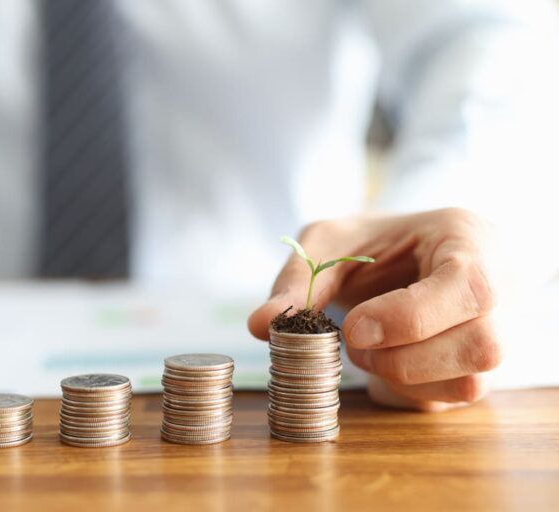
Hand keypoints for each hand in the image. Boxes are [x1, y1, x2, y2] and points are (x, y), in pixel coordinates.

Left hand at [248, 208, 501, 411]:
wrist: (417, 252)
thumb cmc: (378, 242)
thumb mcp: (332, 242)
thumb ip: (299, 278)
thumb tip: (261, 326)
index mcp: (469, 242)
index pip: (468, 289)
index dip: (408, 318)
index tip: (354, 328)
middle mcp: (500, 291)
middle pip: (480, 346)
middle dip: (402, 357)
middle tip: (355, 342)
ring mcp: (497, 333)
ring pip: (472, 382)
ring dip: (405, 379)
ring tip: (369, 353)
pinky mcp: (480, 367)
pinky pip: (454, 399)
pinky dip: (409, 392)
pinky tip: (385, 364)